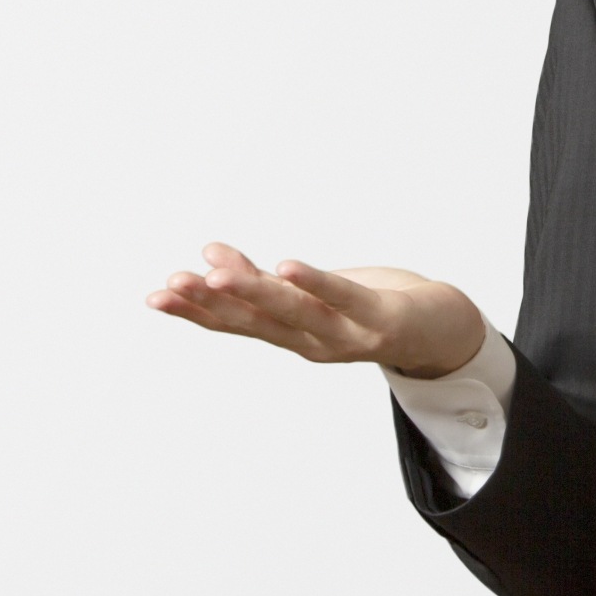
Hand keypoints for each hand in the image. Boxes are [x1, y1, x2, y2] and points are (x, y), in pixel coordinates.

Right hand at [146, 242, 486, 377]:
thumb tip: (209, 252)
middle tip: (171, 284)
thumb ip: (263, 278)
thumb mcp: (311, 291)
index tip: (154, 296)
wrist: (441, 330)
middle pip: (256, 321)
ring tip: (215, 272)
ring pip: (293, 311)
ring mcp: (348, 336)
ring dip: (253, 291)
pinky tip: (287, 265)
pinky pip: (343, 298)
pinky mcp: (381, 319)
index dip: (195, 312)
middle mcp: (314, 343)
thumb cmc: (370, 305)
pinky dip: (314, 282)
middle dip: (211, 302)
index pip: (237, 323)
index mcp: (294, 335)